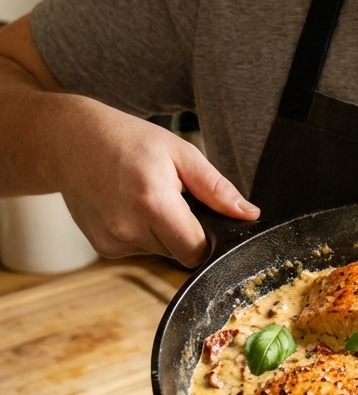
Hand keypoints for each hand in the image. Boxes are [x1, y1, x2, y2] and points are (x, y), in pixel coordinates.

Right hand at [56, 96, 259, 267]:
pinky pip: (140, 250)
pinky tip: (131, 207)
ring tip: (148, 198)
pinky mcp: (103, 248)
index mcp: (153, 203)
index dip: (209, 239)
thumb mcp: (181, 153)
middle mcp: (128, 229)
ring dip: (164, 233)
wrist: (72, 142)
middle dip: (187, 232)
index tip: (208, 220)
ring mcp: (112, 242)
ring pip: (161, 253)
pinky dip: (144, 234)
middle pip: (180, 254)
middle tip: (175, 198)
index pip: (196, 251)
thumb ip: (217, 188)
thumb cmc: (129, 141)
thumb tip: (248, 214)